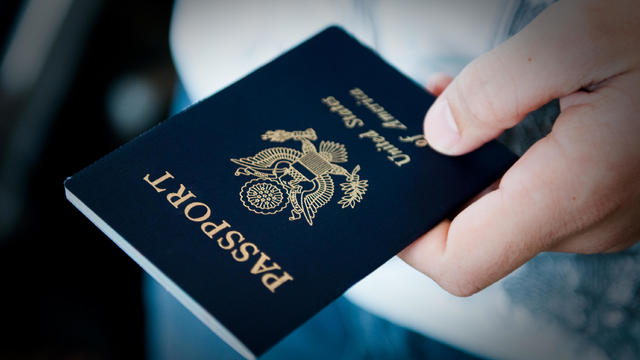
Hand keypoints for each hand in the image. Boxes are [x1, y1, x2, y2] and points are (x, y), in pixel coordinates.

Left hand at [399, 0, 639, 295]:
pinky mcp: (605, 195)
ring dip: (467, 165)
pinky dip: (502, 160)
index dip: (414, 239)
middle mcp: (588, 219)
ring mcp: (600, 213)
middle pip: (477, 236)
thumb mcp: (578, 39)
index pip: (464, 262)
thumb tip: (439, 136)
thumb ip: (496, 90)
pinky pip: (535, 194)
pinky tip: (492, 112)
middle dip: (436, 185)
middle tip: (414, 129)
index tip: (391, 196)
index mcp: (576, 189)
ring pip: (504, 211)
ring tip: (450, 103)